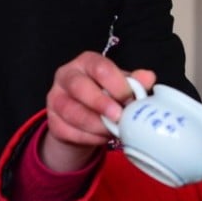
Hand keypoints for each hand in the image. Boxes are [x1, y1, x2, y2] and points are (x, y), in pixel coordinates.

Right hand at [42, 51, 154, 170]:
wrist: (86, 118)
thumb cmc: (106, 95)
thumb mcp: (121, 85)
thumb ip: (134, 82)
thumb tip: (148, 77)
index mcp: (86, 62)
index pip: (99, 67)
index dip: (116, 84)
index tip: (130, 99)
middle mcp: (67, 76)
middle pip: (79, 87)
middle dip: (101, 104)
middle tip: (119, 117)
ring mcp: (55, 99)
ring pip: (72, 112)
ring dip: (96, 125)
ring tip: (113, 131)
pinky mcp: (53, 122)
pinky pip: (68, 132)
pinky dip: (89, 138)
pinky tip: (102, 138)